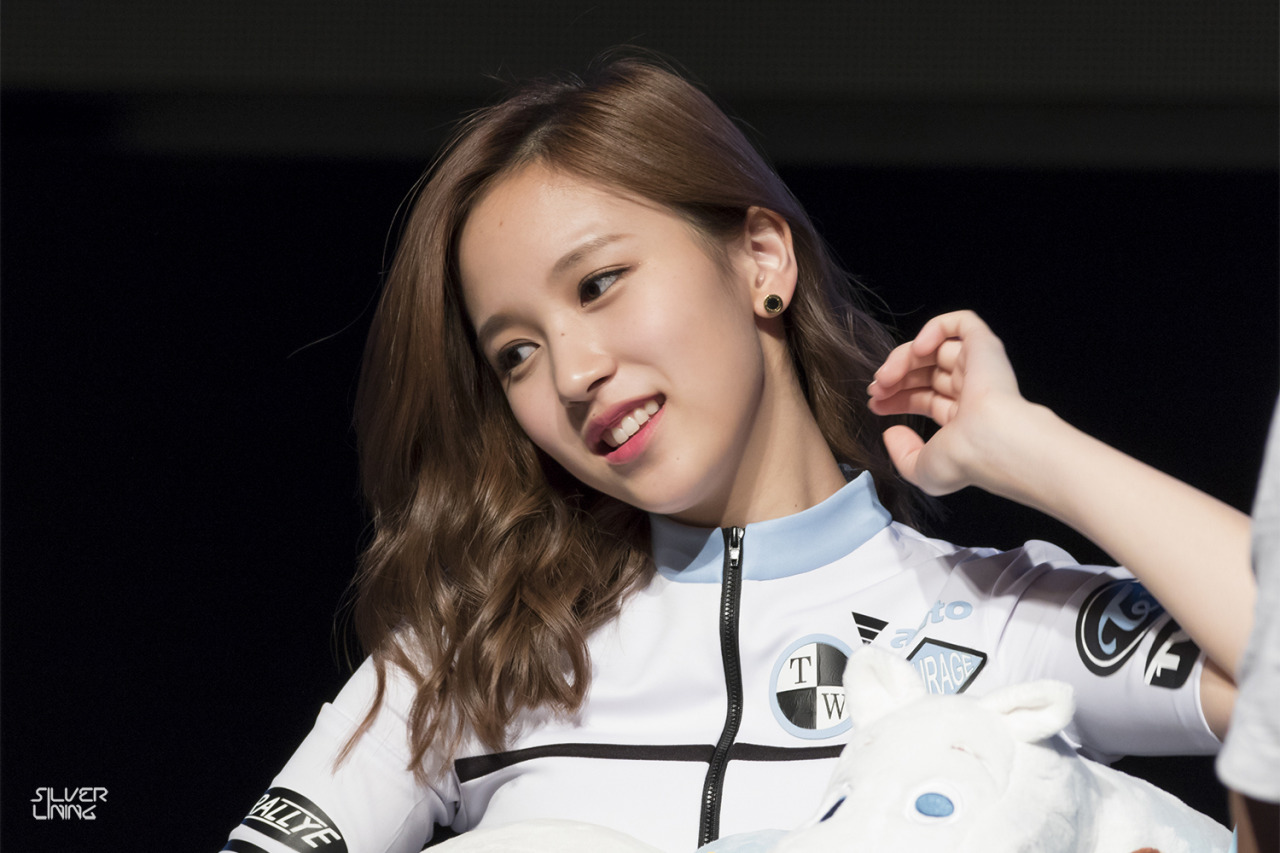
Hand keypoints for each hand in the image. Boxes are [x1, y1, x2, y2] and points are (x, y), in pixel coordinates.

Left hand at [866, 311, 1026, 495]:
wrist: (989, 443)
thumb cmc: (962, 460)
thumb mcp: (921, 469)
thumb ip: (901, 454)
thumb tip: (892, 432)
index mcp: (962, 418)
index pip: (923, 398)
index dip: (895, 397)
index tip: (873, 404)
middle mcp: (971, 391)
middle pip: (925, 372)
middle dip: (894, 377)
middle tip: (875, 389)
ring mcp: (978, 367)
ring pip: (935, 348)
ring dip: (903, 357)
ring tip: (886, 376)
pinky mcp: (985, 346)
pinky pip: (961, 323)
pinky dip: (934, 329)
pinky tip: (918, 349)